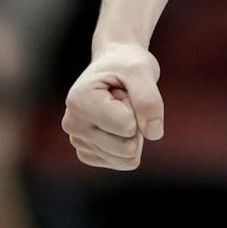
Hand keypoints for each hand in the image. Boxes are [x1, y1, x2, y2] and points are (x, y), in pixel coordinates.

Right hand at [62, 43, 162, 170]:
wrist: (115, 64)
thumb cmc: (126, 64)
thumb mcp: (141, 71)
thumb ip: (149, 100)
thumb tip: (153, 134)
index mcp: (79, 102)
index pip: (127, 127)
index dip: (135, 107)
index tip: (123, 89)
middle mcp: (73, 124)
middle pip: (127, 147)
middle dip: (136, 122)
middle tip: (124, 99)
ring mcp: (79, 141)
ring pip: (127, 159)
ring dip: (133, 132)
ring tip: (120, 108)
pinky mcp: (88, 153)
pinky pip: (123, 163)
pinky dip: (129, 143)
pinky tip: (117, 122)